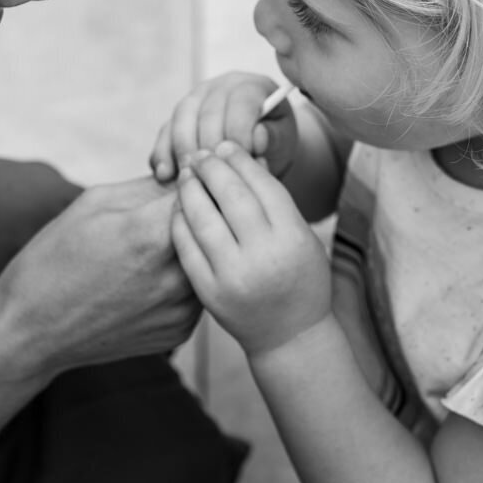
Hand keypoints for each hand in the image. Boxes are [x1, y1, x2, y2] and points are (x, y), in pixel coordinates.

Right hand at [0, 176, 201, 380]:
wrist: (32, 330)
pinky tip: (153, 275)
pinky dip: (185, 278)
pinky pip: (197, 291)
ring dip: (197, 244)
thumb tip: (192, 173)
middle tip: (173, 205)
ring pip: (209, 260)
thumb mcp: (95, 203)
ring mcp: (180, 310)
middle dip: (203, 207)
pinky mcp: (180, 332)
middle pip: (214, 226)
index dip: (198, 174)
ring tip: (158, 241)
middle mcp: (174, 277)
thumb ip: (151, 187)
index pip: (204, 189)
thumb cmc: (55, 258)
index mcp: (151, 236)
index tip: (189, 170)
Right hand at [150, 72, 296, 182]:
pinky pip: (165, 130)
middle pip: (207, 113)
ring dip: (182, 150)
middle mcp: (220, 86)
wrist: (260, 146)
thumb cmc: (272, 141)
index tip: (241, 162)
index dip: (240, 133)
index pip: (240, 103)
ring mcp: (196, 98)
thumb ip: (273, 137)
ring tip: (188, 178)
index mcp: (250, 87)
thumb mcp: (282, 140)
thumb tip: (257, 137)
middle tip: (212, 177)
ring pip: (181, 118)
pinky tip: (164, 175)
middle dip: (209, 148)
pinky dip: (162, 153)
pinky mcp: (178, 116)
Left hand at [173, 141, 330, 357]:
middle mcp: (264, 256)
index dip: (240, 160)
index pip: (262, 185)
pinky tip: (179, 206)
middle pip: (231, 196)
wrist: (289, 337)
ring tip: (187, 174)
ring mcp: (234, 276)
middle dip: (212, 168)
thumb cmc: (300, 279)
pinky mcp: (210, 293)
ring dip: (191, 190)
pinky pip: (187, 247)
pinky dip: (179, 221)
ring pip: (203, 219)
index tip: (226, 146)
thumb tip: (243, 157)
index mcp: (293, 239)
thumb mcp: (303, 238)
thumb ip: (277, 202)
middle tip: (200, 153)